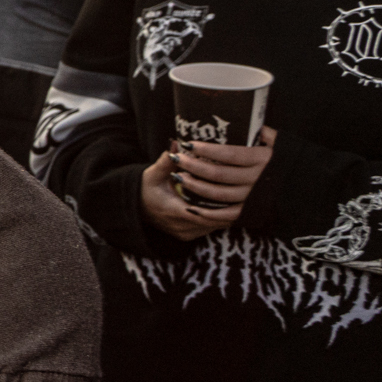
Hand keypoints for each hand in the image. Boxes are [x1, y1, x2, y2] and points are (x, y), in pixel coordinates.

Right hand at [139, 128, 275, 240]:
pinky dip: (220, 218)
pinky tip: (230, 206)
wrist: (136, 210)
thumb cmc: (146, 190)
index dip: (221, 201)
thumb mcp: (153, 174)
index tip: (233, 188)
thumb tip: (176, 145)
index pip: (205, 210)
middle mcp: (181, 227)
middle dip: (230, 207)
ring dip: (228, 213)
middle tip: (245, 191)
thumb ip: (166, 162)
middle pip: (215, 219)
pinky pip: (211, 228)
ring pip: (216, 226)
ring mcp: (186, 234)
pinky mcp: (189, 236)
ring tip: (242, 198)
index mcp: (173, 211)